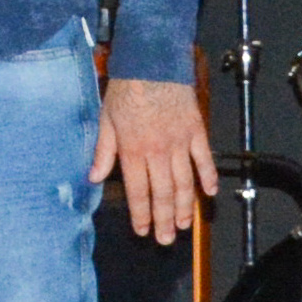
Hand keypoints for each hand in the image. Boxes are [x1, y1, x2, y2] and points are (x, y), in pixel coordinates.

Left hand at [90, 74, 217, 245]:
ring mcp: (179, 143)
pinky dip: (208, 177)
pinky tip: (209, 193)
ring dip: (184, 207)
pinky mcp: (196, 131)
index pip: (137, 191)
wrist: (152, 61)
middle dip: (163, 220)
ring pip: (184, 182)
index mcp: (133, 150)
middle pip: (162, 193)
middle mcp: (157, 152)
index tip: (142, 231)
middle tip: (165, 239)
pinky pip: (204, 159)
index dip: (140, 214)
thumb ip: (102, 151)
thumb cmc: (127, 89)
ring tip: (183, 226)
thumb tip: (92, 177)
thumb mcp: (105, 120)